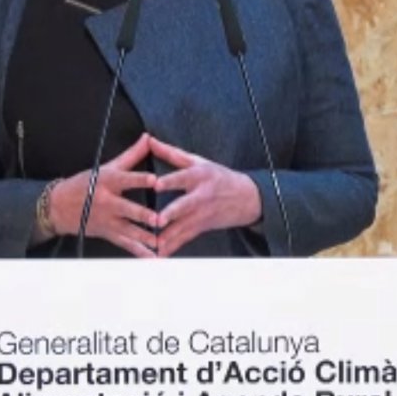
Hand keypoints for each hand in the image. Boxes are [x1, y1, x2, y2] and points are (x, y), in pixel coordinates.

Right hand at [47, 133, 159, 257]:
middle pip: (127, 208)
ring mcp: (107, 220)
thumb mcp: (107, 166)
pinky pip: (125, 244)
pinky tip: (151, 257)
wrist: (58, 206)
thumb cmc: (85, 183)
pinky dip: (138, 251)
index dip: (140, 179)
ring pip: (128, 230)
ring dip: (144, 237)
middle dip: (142, 215)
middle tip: (158, 219)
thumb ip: (131, 154)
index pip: (126, 179)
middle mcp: (107, 201)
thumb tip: (148, 138)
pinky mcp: (107, 233)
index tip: (154, 180)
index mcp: (108, 181)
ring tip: (159, 243)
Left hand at [149, 136, 260, 256]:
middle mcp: (201, 195)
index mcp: (199, 175)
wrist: (246, 198)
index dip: (170, 181)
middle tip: (158, 220)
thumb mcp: (198, 161)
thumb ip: (171, 153)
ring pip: (184, 226)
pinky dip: (172, 247)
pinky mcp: (202, 227)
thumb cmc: (218, 176)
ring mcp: (202, 214)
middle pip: (185, 205)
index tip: (156, 185)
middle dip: (172, 213)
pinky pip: (185, 239)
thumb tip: (150, 140)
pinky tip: (159, 255)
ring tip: (153, 245)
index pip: (183, 177)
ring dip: (168, 237)